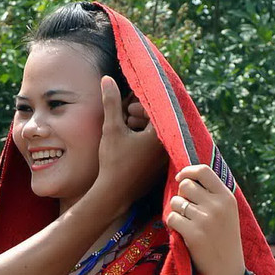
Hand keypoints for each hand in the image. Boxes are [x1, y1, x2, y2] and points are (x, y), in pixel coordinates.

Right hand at [93, 78, 165, 212]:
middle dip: (142, 115)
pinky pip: (158, 146)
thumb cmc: (113, 162)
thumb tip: (107, 79)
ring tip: (127, 129)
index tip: (127, 111)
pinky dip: (146, 140)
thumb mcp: (111, 129)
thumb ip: (112, 102)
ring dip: (144, 127)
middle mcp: (168, 146)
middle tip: (126, 117)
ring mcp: (166, 158)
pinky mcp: (161, 167)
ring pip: (159, 132)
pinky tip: (131, 143)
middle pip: (160, 119)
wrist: (113, 195)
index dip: (141, 107)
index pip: (157, 109)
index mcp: (160, 135)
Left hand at [165, 164, 245, 274]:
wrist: (227, 270)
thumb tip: (187, 177)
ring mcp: (205, 219)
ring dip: (176, 211)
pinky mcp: (193, 234)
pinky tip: (182, 232)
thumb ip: (213, 194)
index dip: (187, 172)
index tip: (180, 179)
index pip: (203, 171)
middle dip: (180, 195)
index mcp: (227, 197)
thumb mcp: (227, 212)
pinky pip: (172, 219)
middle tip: (186, 210)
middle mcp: (217, 205)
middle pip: (185, 185)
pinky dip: (172, 225)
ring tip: (186, 223)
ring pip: (176, 202)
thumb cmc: (224, 240)